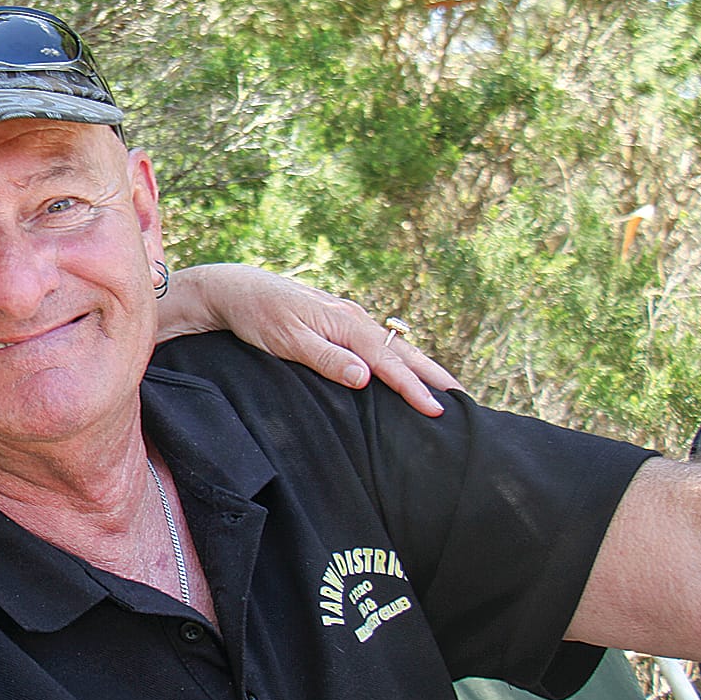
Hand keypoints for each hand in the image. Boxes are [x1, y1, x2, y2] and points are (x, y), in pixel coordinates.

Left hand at [161, 263, 460, 416]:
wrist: (237, 289)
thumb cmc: (259, 316)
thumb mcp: (287, 341)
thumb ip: (326, 359)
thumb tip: (366, 377)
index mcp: (345, 323)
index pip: (387, 362)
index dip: (413, 388)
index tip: (436, 410)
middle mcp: (353, 318)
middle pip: (401, 350)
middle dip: (432, 374)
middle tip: (463, 399)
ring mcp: (348, 318)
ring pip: (393, 345)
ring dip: (420, 365)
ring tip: (445, 386)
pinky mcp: (340, 321)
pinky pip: (378, 342)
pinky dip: (399, 356)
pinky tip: (405, 368)